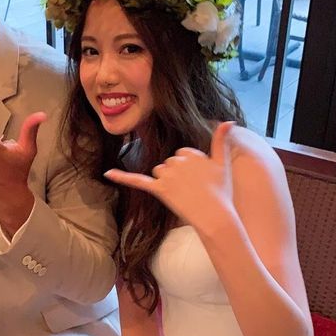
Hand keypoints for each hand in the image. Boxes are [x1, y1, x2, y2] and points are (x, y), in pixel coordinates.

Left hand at [105, 122, 234, 230]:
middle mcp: (177, 161)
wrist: (215, 215)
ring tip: (183, 193)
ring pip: (159, 171)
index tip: (200, 179)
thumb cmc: (221, 192)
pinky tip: (107, 173)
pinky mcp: (159, 190)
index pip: (182, 154)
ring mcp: (167, 176)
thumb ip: (221, 140)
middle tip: (193, 189)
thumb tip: (228, 120)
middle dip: (178, 175)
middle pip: (169, 163)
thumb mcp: (222, 163)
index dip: (190, 168)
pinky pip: (137, 180)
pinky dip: (121, 177)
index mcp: (191, 153)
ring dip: (166, 181)